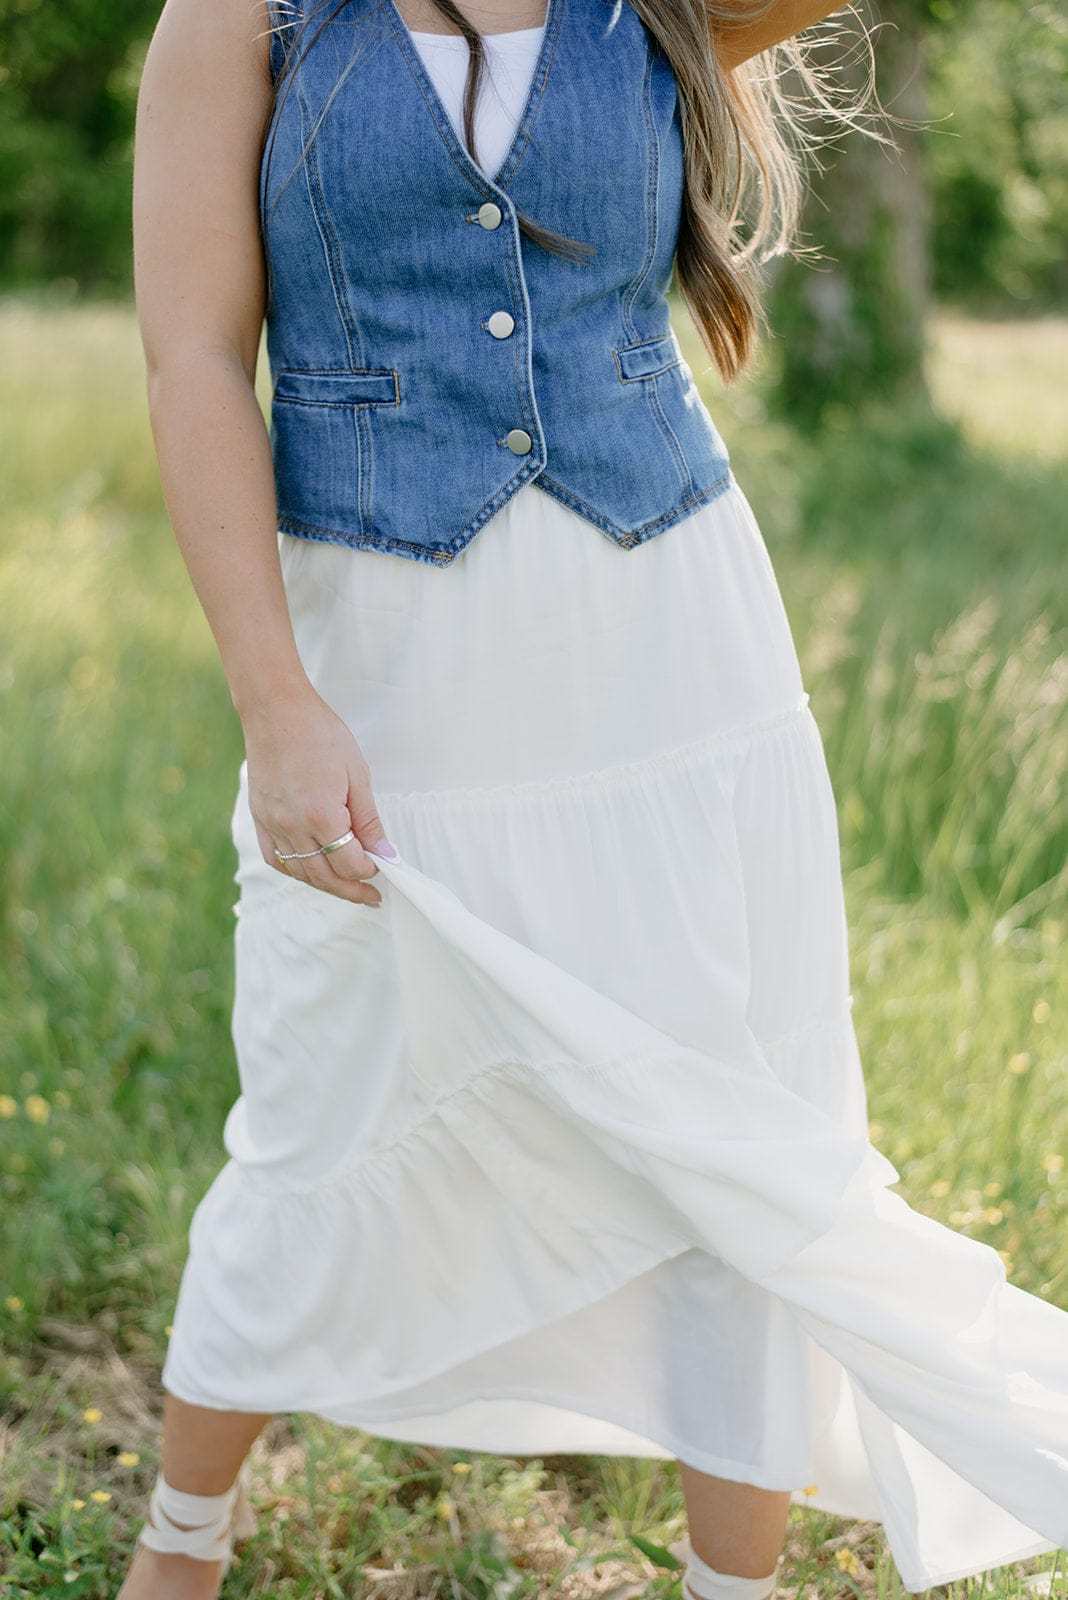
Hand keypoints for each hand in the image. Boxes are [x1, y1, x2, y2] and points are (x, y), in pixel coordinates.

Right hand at [240, 684, 394, 906]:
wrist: (277, 711)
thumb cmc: (321, 734)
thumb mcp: (357, 774)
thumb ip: (369, 820)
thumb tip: (385, 852)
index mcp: (321, 816)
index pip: (350, 863)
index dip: (370, 870)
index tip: (385, 867)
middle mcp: (293, 827)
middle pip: (325, 876)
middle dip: (351, 889)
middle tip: (372, 897)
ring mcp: (272, 824)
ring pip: (300, 872)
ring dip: (325, 884)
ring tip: (346, 887)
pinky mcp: (259, 818)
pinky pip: (276, 858)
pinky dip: (296, 870)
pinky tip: (312, 871)